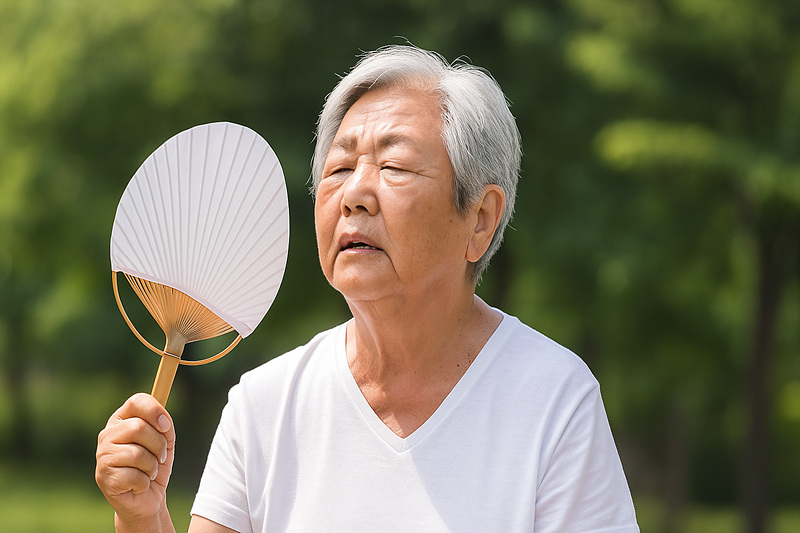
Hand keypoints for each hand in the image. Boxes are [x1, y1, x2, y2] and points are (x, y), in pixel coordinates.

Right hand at [96, 393, 175, 529]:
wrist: (147, 497)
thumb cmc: (155, 464)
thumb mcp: (165, 440)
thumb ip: (164, 426)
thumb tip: (163, 421)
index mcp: (122, 419)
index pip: (137, 402)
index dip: (155, 411)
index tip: (166, 426)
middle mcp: (108, 434)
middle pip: (139, 428)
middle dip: (158, 445)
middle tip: (160, 457)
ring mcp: (102, 455)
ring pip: (137, 454)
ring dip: (152, 466)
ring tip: (148, 472)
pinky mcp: (103, 476)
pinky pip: (134, 476)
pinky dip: (144, 482)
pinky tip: (138, 485)